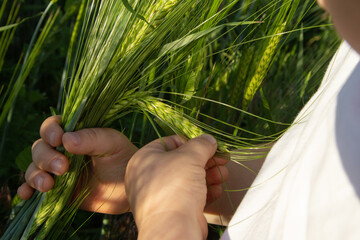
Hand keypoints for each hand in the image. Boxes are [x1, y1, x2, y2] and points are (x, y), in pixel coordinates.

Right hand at [17, 116, 137, 213]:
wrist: (130, 189)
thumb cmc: (124, 159)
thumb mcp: (113, 144)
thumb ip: (92, 138)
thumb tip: (65, 139)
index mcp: (75, 134)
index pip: (52, 127)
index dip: (50, 131)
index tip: (58, 140)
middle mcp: (62, 151)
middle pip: (40, 148)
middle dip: (46, 158)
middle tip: (63, 168)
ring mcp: (58, 172)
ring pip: (34, 168)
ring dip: (35, 175)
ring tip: (47, 185)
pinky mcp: (57, 191)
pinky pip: (35, 189)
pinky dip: (26, 190)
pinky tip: (26, 194)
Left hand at [125, 135, 228, 239]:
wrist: (172, 228)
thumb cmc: (175, 186)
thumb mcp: (189, 157)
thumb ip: (201, 144)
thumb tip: (209, 139)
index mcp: (144, 159)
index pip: (169, 142)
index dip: (191, 142)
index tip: (209, 145)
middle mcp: (148, 177)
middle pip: (182, 162)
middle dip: (205, 161)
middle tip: (223, 160)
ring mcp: (159, 196)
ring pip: (188, 180)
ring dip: (209, 175)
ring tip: (223, 175)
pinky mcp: (171, 211)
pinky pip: (189, 196)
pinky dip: (204, 192)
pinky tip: (217, 190)